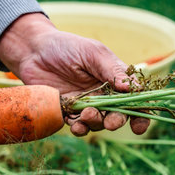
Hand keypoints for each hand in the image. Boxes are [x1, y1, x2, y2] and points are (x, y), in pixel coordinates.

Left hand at [0, 13, 148, 135]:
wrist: (33, 51)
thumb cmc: (66, 46)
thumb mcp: (93, 53)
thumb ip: (112, 70)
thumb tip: (133, 89)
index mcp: (113, 80)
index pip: (133, 100)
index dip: (140, 115)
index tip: (139, 125)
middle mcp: (101, 95)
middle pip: (117, 115)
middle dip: (116, 121)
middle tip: (110, 122)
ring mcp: (83, 104)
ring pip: (96, 123)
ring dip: (95, 123)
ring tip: (86, 114)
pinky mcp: (65, 111)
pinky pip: (76, 125)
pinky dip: (79, 128)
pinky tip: (75, 124)